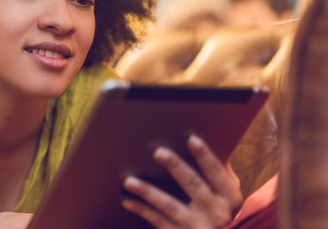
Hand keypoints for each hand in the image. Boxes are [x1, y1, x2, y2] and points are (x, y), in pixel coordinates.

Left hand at [121, 135, 242, 228]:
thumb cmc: (224, 214)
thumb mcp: (229, 197)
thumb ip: (221, 176)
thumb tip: (206, 146)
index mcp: (231, 199)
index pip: (217, 174)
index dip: (205, 156)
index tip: (192, 139)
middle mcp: (218, 214)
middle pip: (193, 186)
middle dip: (176, 167)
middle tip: (158, 152)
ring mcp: (199, 227)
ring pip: (170, 206)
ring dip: (148, 192)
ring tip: (129, 180)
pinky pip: (159, 222)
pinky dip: (143, 211)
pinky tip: (128, 201)